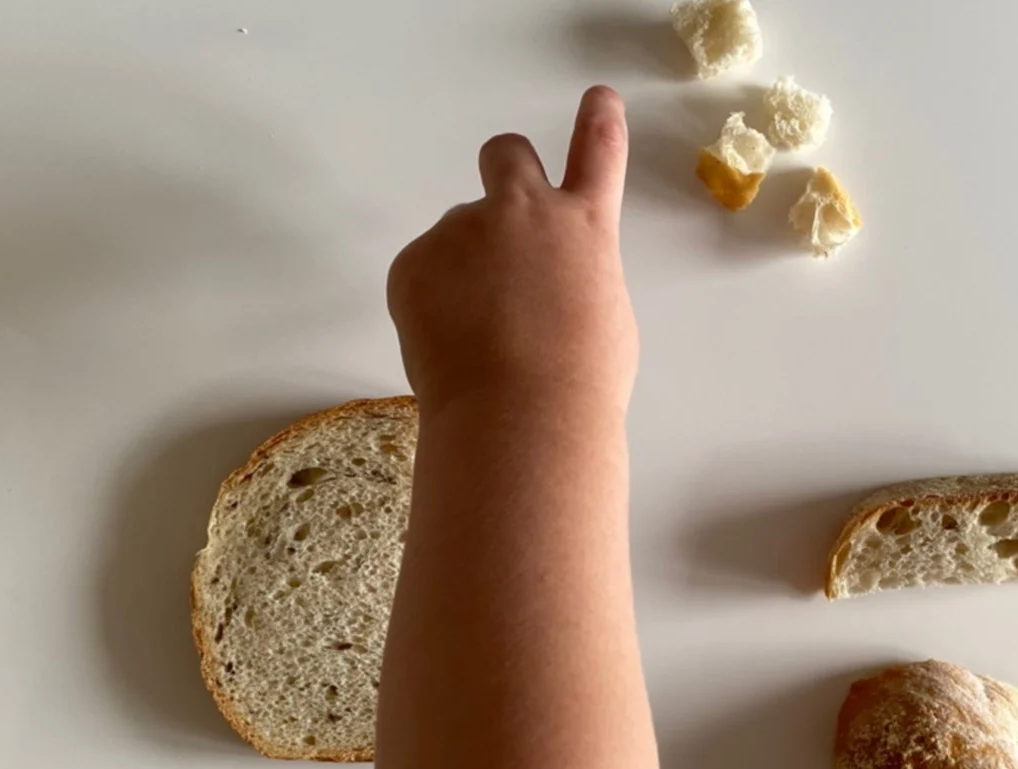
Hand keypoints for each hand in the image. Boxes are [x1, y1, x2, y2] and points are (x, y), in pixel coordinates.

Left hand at [386, 86, 637, 418]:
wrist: (520, 418)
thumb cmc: (580, 383)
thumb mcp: (603, 319)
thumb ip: (575, 278)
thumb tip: (546, 283)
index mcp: (584, 228)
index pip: (598, 153)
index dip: (598, 122)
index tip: (598, 100)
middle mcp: (523, 212)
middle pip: (507, 153)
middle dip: (507, 172)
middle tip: (504, 221)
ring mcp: (463, 232)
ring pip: (460, 235)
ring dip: (466, 268)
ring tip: (478, 336)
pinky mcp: (413, 262)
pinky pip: (423, 274)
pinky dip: (432, 304)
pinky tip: (450, 347)